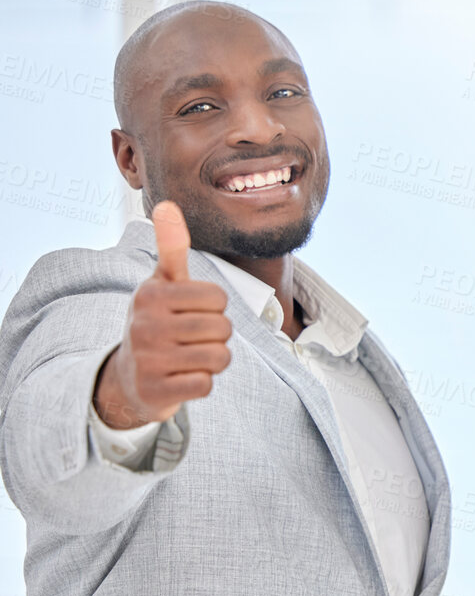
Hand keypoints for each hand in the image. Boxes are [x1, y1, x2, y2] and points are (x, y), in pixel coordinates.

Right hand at [93, 201, 232, 428]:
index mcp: (151, 293)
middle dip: (217, 336)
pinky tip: (181, 377)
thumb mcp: (162, 283)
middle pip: (223, 328)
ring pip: (219, 357)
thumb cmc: (157, 321)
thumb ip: (171, 248)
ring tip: (188, 356)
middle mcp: (144, 324)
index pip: (219, 298)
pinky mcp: (154, 391)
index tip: (191, 312)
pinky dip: (201, 383)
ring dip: (213, 360)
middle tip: (191, 338)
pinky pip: (206, 385)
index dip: (215, 307)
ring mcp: (147, 359)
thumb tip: (167, 205)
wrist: (129, 376)